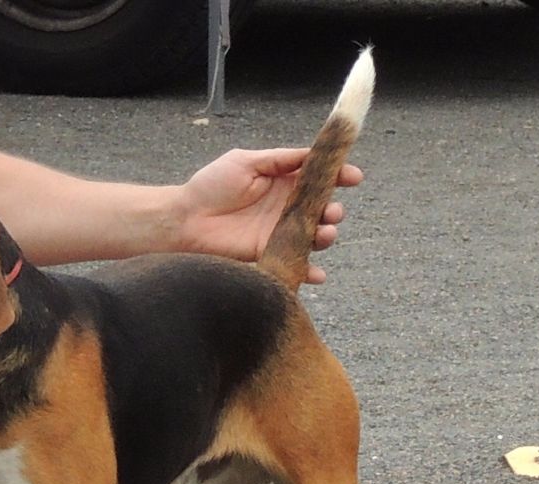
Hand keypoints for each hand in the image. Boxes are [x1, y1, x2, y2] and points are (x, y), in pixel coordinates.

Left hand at [178, 148, 363, 282]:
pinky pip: (295, 266)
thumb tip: (312, 153)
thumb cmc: (210, 186)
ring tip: (325, 234)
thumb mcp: (246, 162)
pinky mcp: (269, 257)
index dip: (339, 176)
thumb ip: (279, 159)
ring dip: (325, 236)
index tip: (353, 177)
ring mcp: (279, 233)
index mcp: (284, 181)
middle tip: (332, 211)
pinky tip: (317, 274)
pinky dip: (309, 273)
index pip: (319, 178)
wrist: (185, 221)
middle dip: (334, 210)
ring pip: (314, 237)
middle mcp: (286, 208)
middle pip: (321, 209)